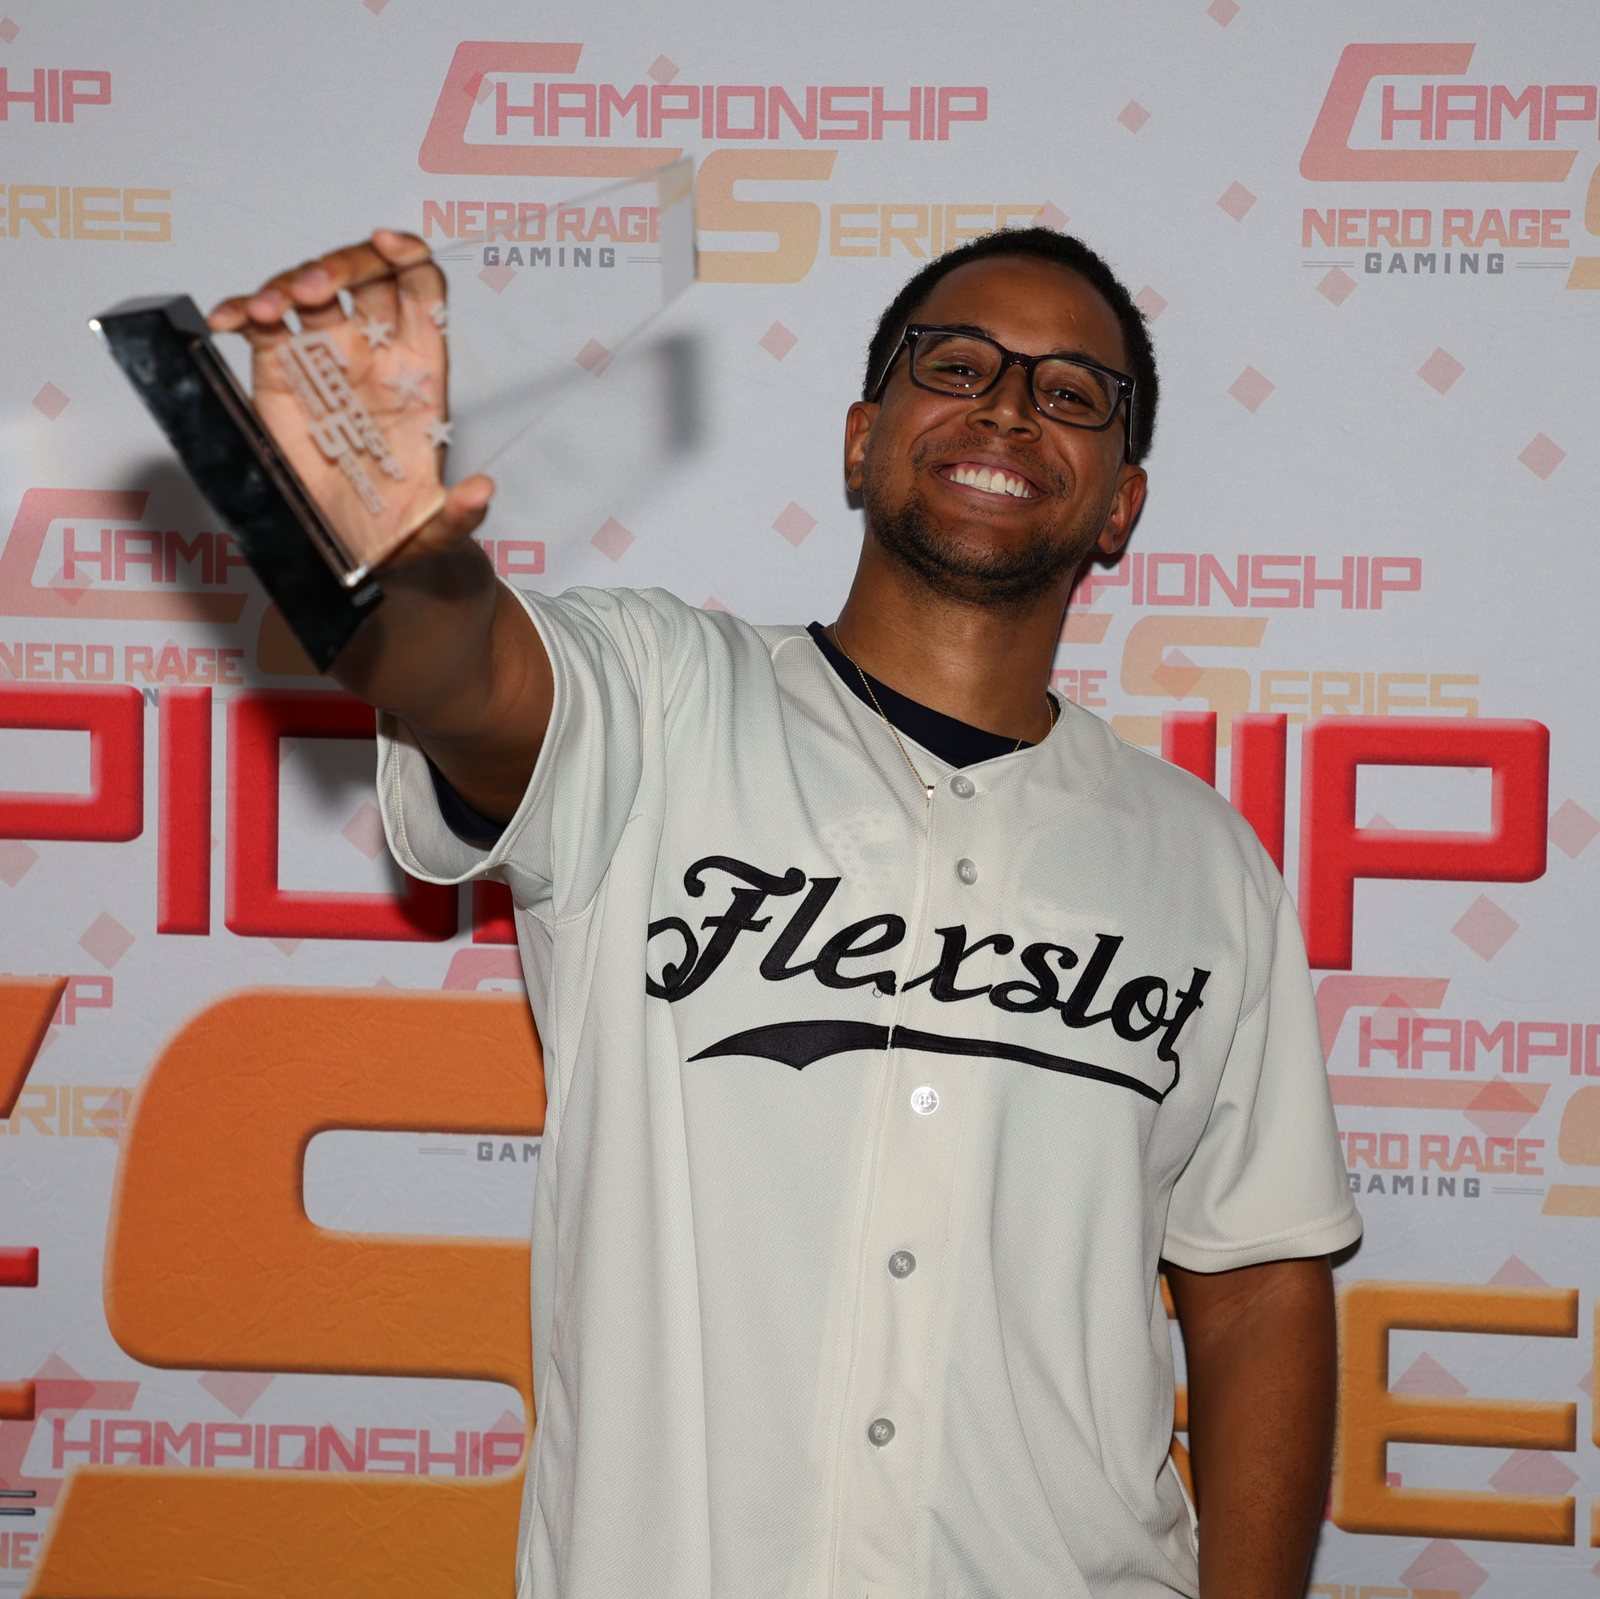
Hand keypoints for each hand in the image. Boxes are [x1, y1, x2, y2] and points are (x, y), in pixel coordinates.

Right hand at [207, 229, 493, 571]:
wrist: (352, 547)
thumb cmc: (399, 526)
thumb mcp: (436, 527)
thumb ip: (460, 513)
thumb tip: (480, 494)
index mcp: (420, 372)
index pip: (422, 292)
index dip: (408, 258)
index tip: (389, 246)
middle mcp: (374, 354)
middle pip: (365, 276)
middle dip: (342, 265)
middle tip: (317, 287)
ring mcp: (326, 357)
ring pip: (309, 291)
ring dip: (287, 284)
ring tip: (267, 309)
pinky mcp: (280, 372)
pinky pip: (261, 325)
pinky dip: (242, 310)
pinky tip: (229, 318)